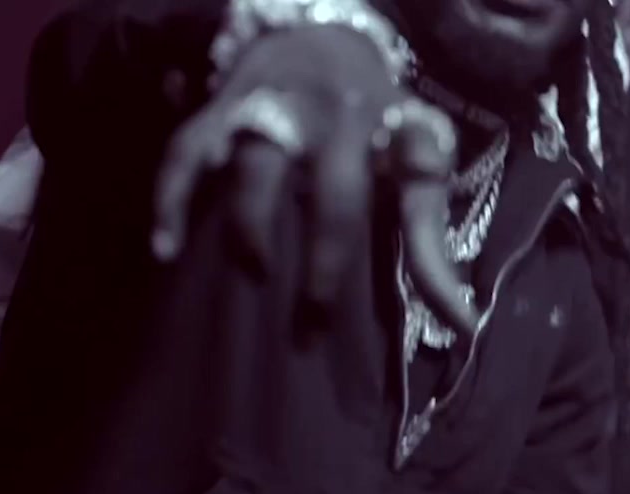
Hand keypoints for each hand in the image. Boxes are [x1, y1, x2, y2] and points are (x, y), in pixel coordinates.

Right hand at [152, 26, 477, 333]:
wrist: (319, 32)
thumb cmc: (375, 117)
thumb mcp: (415, 163)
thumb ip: (430, 244)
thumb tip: (464, 324)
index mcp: (395, 132)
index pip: (422, 194)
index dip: (436, 259)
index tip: (456, 318)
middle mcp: (338, 118)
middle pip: (336, 196)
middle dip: (328, 263)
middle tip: (315, 320)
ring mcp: (276, 108)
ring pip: (258, 169)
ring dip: (253, 228)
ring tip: (255, 274)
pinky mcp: (223, 107)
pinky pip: (188, 153)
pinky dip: (172, 198)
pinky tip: (166, 247)